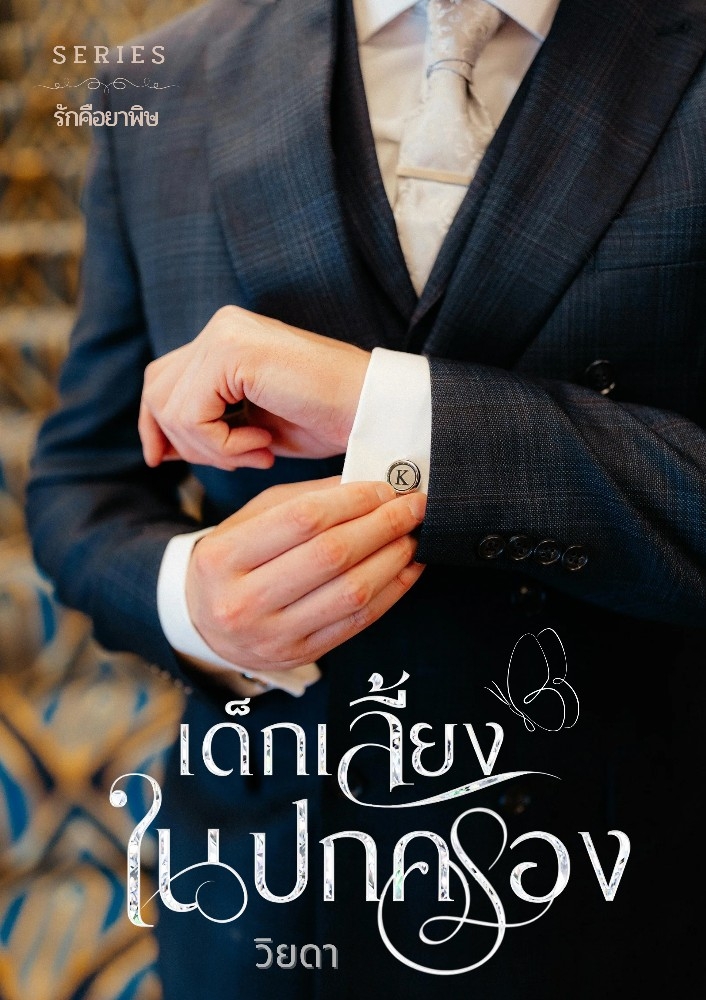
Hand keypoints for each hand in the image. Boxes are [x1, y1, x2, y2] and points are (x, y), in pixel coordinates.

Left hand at [139, 305, 370, 469]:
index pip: (162, 380)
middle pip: (157, 390)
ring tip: (257, 454)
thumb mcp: (254, 426)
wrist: (373, 410)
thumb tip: (159, 447)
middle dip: (180, 441)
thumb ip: (211, 424)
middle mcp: (222, 327)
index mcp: (226, 338)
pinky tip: (262, 446)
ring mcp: (225, 333)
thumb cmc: (326, 420)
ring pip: (170, 407)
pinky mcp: (231, 350)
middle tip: (235, 460)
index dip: (154, 425)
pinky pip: (192, 414)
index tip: (164, 461)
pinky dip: (221, 445)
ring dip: (210, 449)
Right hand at [185, 477, 425, 670]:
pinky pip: (359, 621)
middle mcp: (244, 601)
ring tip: (414, 535)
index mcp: (223, 557)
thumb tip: (366, 485)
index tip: (384, 488)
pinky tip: (407, 567)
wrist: (205, 624)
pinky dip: (392, 590)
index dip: (353, 501)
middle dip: (383, 525)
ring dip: (394, 558)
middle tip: (413, 507)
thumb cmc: (233, 562)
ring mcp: (274, 634)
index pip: (303, 520)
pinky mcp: (302, 654)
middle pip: (332, 555)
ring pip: (351, 591)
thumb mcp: (251, 519)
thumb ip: (304, 499)